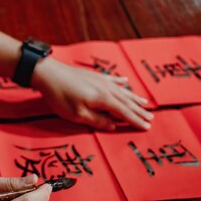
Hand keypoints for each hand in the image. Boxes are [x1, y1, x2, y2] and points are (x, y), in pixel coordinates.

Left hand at [31, 57, 153, 130]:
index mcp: (103, 99)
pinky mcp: (93, 75)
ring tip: (145, 102)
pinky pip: (112, 80)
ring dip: (134, 97)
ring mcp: (100, 80)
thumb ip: (97, 121)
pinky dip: (121, 82)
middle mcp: (106, 88)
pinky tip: (125, 81)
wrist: (49, 73)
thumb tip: (113, 125)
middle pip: (127, 101)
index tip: (147, 127)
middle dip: (139, 110)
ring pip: (122, 90)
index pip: (124, 112)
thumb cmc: (60, 96)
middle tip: (151, 118)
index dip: (136, 120)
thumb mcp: (77, 114)